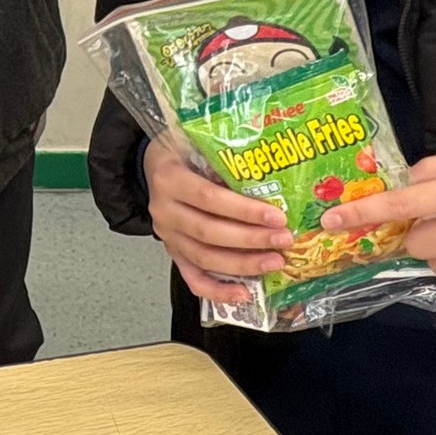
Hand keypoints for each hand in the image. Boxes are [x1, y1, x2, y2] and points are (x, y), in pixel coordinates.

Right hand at [143, 143, 290, 304]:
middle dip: (251, 239)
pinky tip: (244, 294)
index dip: (244, 211)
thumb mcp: (195, 140)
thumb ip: (223, 156)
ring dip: (242, 265)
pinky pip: (192, 277)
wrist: (152, 165)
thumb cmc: (181, 151)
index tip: (277, 217)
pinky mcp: (172, 252)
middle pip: (209, 232)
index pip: (210, 199)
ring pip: (204, 257)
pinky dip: (217, 291)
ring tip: (275, 262)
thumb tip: (271, 169)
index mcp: (169, 178)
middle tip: (284, 240)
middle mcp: (164, 210)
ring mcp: (167, 235)